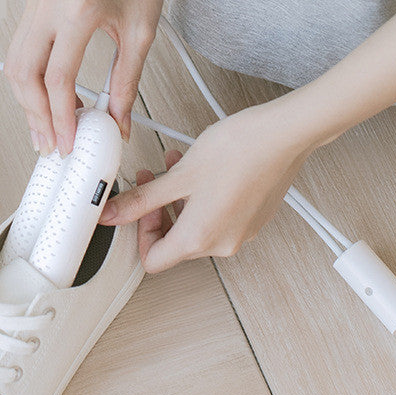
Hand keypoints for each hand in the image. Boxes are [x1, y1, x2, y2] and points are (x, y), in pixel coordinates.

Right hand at [5, 0, 169, 155]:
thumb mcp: (142, 33)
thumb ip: (126, 82)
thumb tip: (118, 121)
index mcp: (79, 10)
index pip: (57, 78)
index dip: (60, 117)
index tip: (68, 141)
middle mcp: (49, 4)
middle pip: (24, 74)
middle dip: (35, 115)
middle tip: (50, 142)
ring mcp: (36, 0)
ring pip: (14, 63)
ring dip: (25, 100)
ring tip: (44, 127)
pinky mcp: (34, 1)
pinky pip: (19, 48)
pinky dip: (27, 78)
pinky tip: (43, 97)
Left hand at [100, 101, 316, 271]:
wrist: (284, 134)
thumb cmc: (238, 150)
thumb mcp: (177, 175)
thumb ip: (141, 199)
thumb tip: (112, 214)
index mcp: (200, 239)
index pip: (153, 260)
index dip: (139, 232)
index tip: (139, 206)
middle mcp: (223, 244)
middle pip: (174, 243)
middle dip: (158, 209)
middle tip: (152, 180)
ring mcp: (241, 233)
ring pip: (196, 226)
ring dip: (178, 199)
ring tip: (175, 165)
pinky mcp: (253, 218)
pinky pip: (218, 218)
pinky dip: (202, 198)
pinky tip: (201, 169)